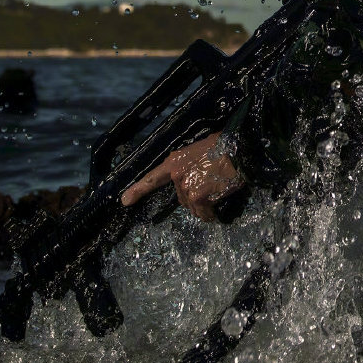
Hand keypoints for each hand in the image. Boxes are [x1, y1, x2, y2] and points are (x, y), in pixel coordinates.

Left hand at [120, 134, 245, 221]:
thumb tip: (192, 183)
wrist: (238, 149)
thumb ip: (189, 167)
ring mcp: (186, 186)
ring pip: (192, 208)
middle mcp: (176, 175)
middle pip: (182, 198)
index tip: (125, 201)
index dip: (138, 190)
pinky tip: (219, 204)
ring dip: (204, 207)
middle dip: (195, 198)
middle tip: (211, 187)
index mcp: (174, 162)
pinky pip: (204, 214)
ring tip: (217, 192)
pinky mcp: (198, 196)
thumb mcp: (199, 153)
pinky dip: (211, 214)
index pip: (152, 178)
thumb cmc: (223, 148)